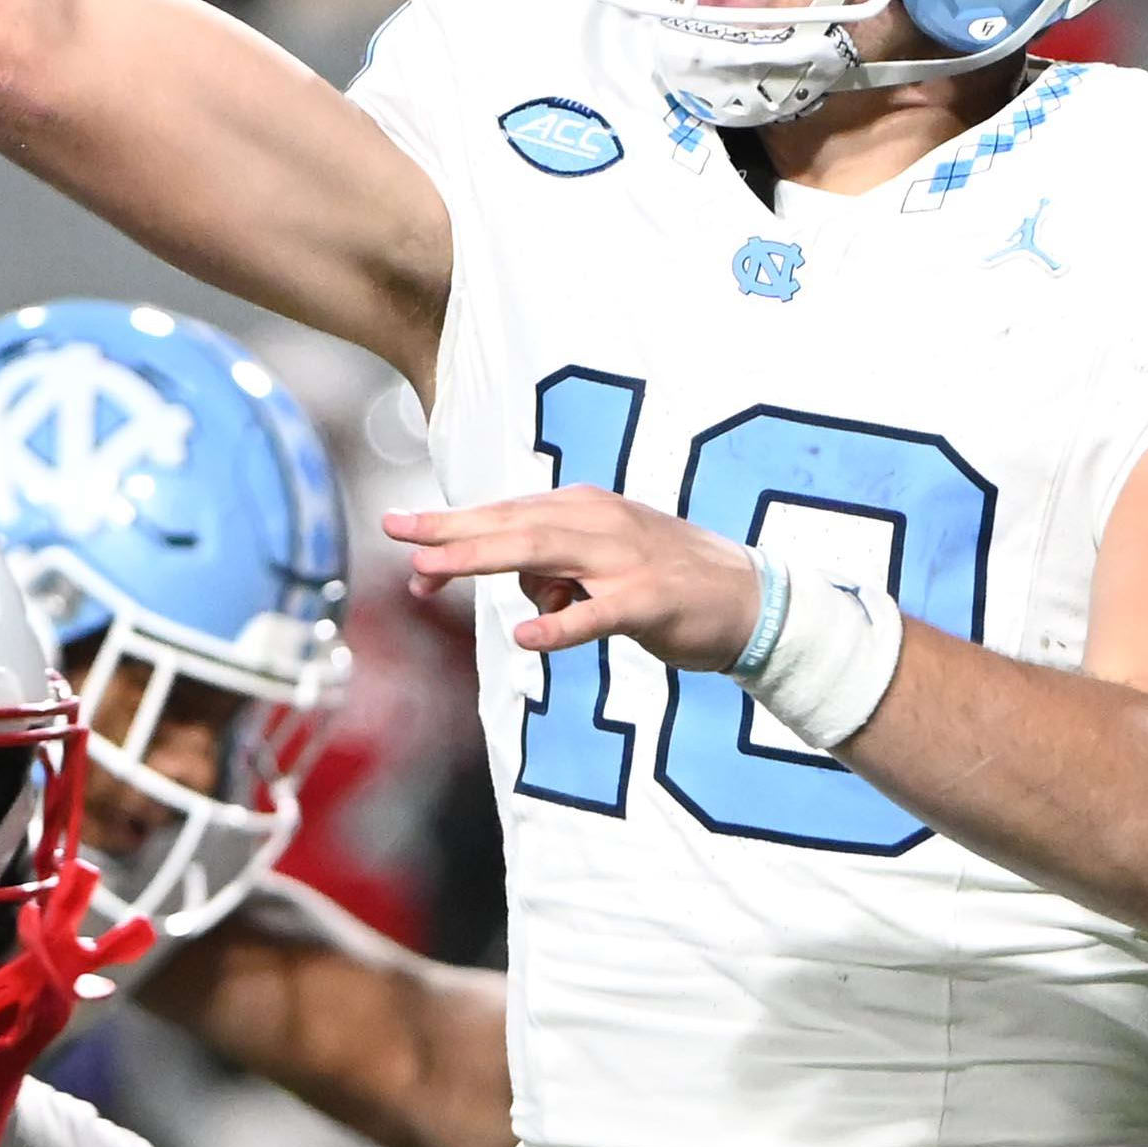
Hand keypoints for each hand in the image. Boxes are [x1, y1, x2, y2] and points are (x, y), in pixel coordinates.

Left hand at [385, 488, 766, 671]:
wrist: (750, 598)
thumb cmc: (666, 579)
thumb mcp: (603, 563)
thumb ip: (557, 570)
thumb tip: (517, 593)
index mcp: (585, 509)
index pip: (506, 514)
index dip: (453, 528)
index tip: (401, 537)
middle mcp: (600, 523)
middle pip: (512, 524)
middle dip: (450, 529)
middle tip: (397, 532)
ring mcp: (624, 560)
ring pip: (542, 553)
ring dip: (483, 558)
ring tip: (433, 569)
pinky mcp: (649, 601)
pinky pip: (597, 613)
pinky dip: (562, 624)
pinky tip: (527, 638)